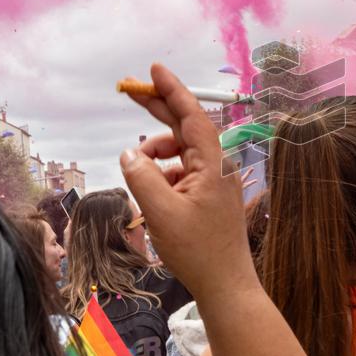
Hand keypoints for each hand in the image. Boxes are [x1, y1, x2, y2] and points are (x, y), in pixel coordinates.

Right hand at [119, 63, 249, 299]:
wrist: (226, 285)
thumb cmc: (198, 251)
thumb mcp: (160, 212)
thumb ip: (141, 177)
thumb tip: (129, 152)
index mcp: (212, 164)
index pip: (191, 116)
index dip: (172, 90)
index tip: (154, 69)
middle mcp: (217, 167)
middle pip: (184, 127)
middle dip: (157, 109)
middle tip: (129, 90)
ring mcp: (214, 182)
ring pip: (177, 155)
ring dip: (154, 157)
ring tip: (138, 177)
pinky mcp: (208, 198)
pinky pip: (180, 176)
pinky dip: (161, 179)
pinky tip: (151, 200)